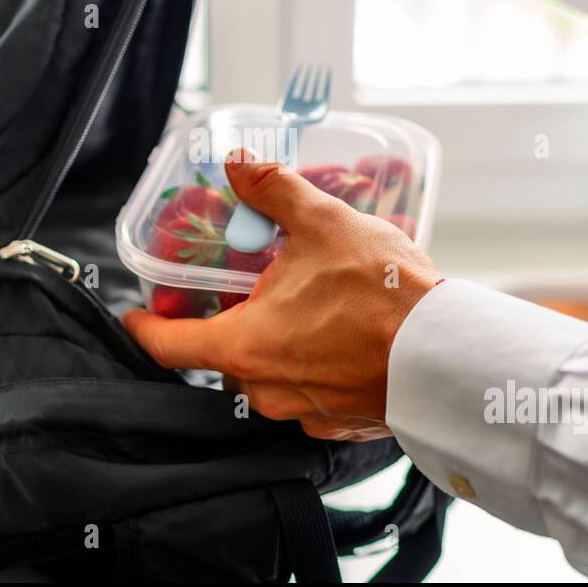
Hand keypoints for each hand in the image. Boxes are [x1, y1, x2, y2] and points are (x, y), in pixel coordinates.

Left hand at [122, 153, 440, 439]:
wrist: (450, 354)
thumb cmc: (385, 295)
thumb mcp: (323, 223)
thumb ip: (274, 191)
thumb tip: (239, 164)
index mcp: (243, 345)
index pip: (167, 345)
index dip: (145, 325)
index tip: (137, 315)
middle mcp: (264, 389)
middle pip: (222, 354)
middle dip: (230, 321)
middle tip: (248, 287)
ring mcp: (301, 411)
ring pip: (267, 373)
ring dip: (275, 341)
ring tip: (304, 304)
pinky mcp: (336, 423)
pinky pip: (306, 390)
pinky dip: (312, 363)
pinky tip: (339, 333)